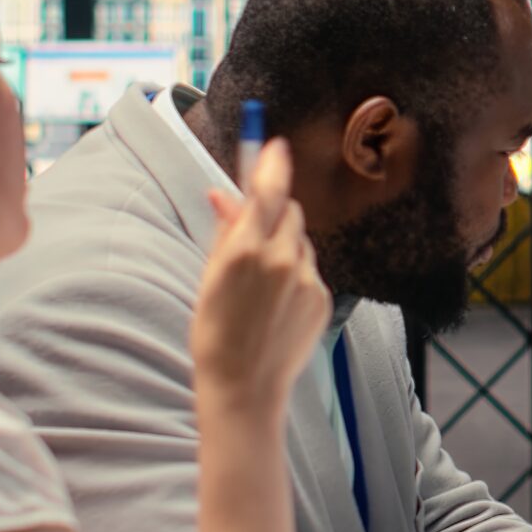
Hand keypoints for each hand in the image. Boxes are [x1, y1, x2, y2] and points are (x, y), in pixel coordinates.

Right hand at [192, 140, 329, 423]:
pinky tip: (276, 304)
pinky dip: (295, 275)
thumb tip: (224, 194)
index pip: (268, 190)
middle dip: (275, 213)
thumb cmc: (215, 332)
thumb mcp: (209, 278)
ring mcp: (306, 279)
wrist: (244, 386)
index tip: (276, 145)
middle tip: (255, 232)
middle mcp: (281, 259)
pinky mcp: (322, 298)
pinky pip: (309, 270)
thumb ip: (224, 231)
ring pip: (301, 242)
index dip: (273, 163)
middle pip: (290, 212)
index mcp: (246, 250)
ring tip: (261, 285)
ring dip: (285, 247)